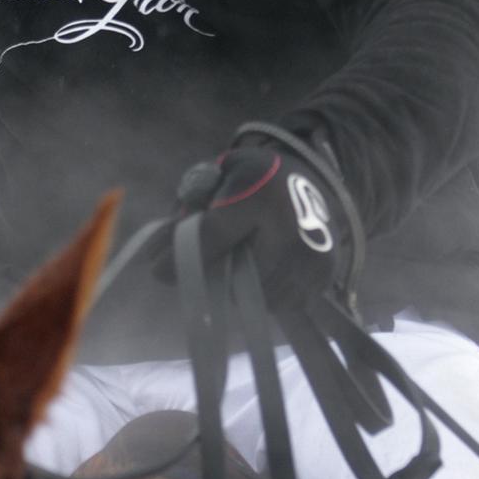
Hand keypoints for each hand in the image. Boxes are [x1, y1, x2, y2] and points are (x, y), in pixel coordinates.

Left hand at [175, 134, 343, 310]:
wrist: (310, 178)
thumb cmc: (252, 177)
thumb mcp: (217, 177)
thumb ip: (188, 209)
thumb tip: (155, 255)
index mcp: (261, 195)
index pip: (213, 235)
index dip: (180, 255)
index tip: (158, 269)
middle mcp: (292, 227)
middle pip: (233, 274)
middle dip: (210, 273)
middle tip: (200, 266)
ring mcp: (313, 256)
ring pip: (255, 295)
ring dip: (237, 287)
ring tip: (235, 263)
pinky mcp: (323, 276)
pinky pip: (278, 302)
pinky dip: (262, 292)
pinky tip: (261, 268)